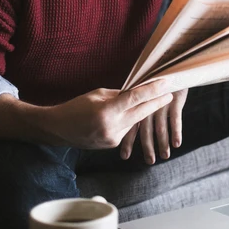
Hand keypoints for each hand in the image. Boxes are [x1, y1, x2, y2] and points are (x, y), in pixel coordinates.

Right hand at [48, 81, 173, 149]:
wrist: (58, 130)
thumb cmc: (75, 107)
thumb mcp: (97, 94)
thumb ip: (118, 95)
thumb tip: (137, 92)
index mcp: (107, 111)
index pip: (135, 99)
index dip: (152, 91)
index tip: (166, 84)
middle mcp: (112, 127)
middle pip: (141, 112)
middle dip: (157, 103)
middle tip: (169, 93)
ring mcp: (113, 138)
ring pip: (134, 122)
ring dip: (142, 111)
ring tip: (153, 100)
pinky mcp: (112, 144)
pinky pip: (127, 129)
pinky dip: (129, 121)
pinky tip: (130, 114)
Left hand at [120, 88, 187, 163]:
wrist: (171, 67)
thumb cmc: (155, 81)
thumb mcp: (140, 91)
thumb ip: (132, 106)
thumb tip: (124, 123)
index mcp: (138, 105)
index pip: (131, 125)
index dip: (128, 141)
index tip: (124, 156)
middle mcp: (148, 106)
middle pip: (146, 130)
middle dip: (148, 147)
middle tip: (149, 161)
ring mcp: (161, 104)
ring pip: (161, 128)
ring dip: (163, 143)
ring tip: (165, 156)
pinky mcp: (174, 101)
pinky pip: (176, 119)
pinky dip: (176, 132)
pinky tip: (177, 144)